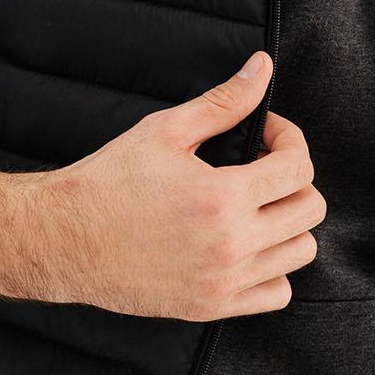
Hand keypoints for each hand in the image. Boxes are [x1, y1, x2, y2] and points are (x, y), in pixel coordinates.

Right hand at [31, 51, 325, 317]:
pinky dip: (274, 268)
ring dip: (288, 222)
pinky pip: (278, 293)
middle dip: (294, 179)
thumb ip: (223, 101)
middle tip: (262, 167)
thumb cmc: (108, 181)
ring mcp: (224, 282)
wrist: (63, 240)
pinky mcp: (212, 306)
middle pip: (310, 210)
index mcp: (222, 197)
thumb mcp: (165, 131)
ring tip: (255, 205)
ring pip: (301, 252)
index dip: (289, 140)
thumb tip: (262, 67)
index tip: (265, 134)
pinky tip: (246, 245)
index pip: (299, 167)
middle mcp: (231, 245)